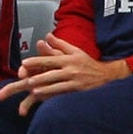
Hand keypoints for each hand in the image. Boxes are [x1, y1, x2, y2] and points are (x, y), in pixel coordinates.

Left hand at [0, 34, 129, 115]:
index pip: (49, 59)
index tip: (24, 63)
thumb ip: (60, 44)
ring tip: (32, 88)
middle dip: (38, 75)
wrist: (108, 76)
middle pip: (51, 71)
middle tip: (24, 78)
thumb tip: (47, 36)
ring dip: (44, 86)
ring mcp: (74, 80)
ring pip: (56, 83)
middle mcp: (71, 69)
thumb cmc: (89, 64)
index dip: (36, 61)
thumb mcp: (76, 51)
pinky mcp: (78, 89)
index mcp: (68, 59)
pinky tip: (44, 97)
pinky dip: (53, 94)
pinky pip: (63, 92)